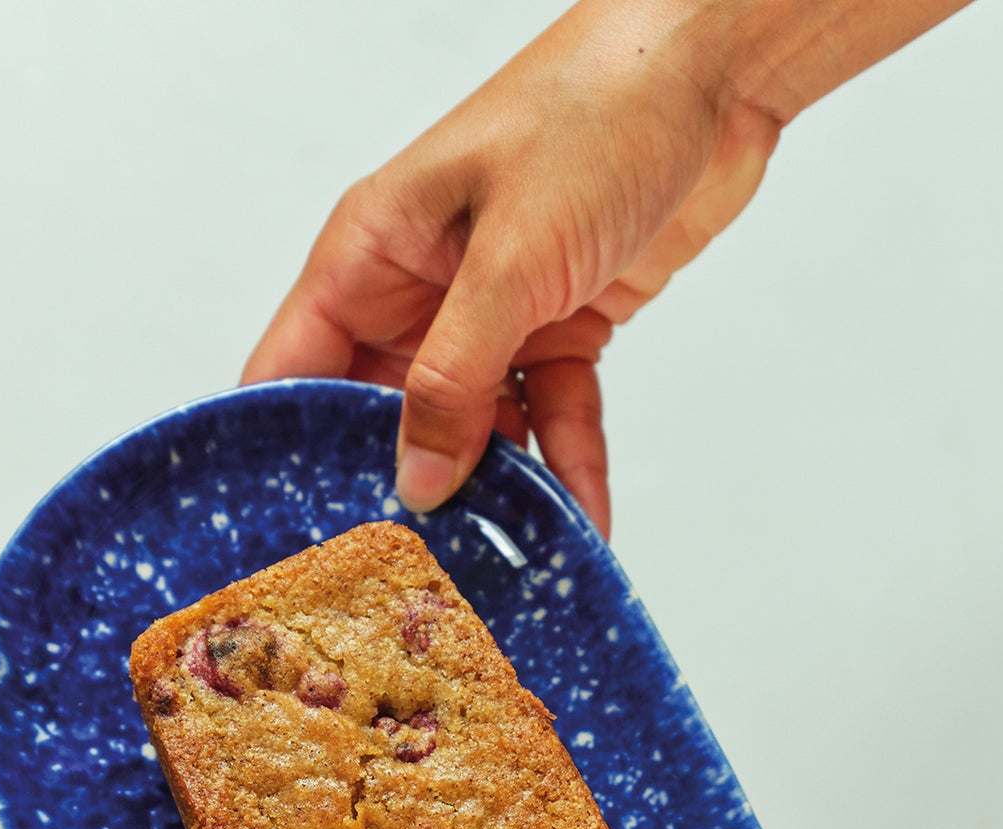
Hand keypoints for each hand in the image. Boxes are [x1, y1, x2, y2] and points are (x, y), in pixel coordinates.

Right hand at [243, 0, 782, 536]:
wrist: (713, 75)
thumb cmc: (594, 114)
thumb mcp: (508, 259)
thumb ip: (455, 378)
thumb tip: (417, 478)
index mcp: (371, 252)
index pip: (296, 369)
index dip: (289, 452)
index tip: (297, 539)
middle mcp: (420, 289)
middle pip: (387, 417)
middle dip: (406, 491)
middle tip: (413, 579)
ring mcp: (490, 313)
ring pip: (476, 430)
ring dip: (498, 494)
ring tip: (507, 567)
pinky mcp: (558, 328)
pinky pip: (551, 417)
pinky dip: (569, 465)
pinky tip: (583, 521)